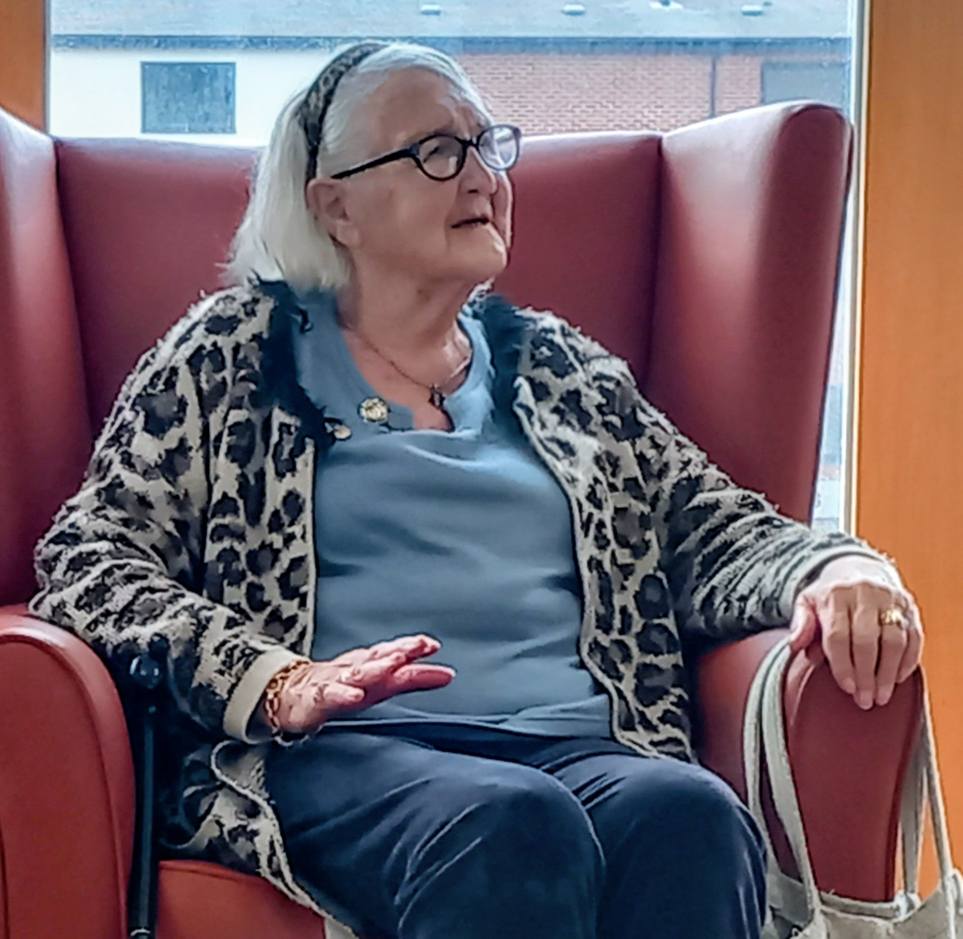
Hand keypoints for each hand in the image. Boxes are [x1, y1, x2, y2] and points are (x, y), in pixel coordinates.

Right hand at [268, 634, 455, 734]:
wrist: (292, 695)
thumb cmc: (341, 687)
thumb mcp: (377, 683)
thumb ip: (410, 677)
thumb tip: (448, 674)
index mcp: (371, 666)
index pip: (395, 654)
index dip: (413, 649)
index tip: (433, 645)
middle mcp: (356, 671)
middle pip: (381, 659)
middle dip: (401, 651)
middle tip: (421, 646)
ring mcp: (336, 683)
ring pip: (358, 673)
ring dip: (377, 667)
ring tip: (394, 662)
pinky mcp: (316, 699)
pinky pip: (330, 696)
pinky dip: (343, 694)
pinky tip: (355, 695)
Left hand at [787, 557, 923, 709]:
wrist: (857, 573)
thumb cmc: (828, 599)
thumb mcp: (806, 604)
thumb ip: (800, 625)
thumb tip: (794, 646)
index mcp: (835, 595)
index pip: (838, 635)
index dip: (842, 665)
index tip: (847, 688)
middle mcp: (864, 594)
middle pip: (867, 640)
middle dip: (866, 675)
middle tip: (865, 700)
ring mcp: (889, 599)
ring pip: (894, 641)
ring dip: (888, 673)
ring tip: (881, 696)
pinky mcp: (909, 607)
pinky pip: (913, 638)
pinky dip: (907, 661)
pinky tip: (897, 680)